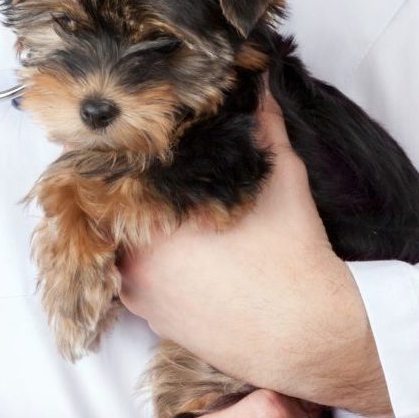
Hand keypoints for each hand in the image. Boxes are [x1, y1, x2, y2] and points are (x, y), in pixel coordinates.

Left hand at [118, 97, 392, 417]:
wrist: (307, 336)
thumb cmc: (294, 257)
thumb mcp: (280, 179)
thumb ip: (262, 126)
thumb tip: (257, 82)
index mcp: (155, 220)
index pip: (114, 174)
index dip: (124, 153)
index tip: (138, 140)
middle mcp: (135, 259)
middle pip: (111, 212)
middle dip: (127, 192)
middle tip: (149, 172)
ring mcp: (138, 294)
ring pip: (118, 247)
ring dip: (133, 228)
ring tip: (161, 209)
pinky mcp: (151, 320)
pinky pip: (131, 280)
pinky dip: (144, 262)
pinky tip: (172, 249)